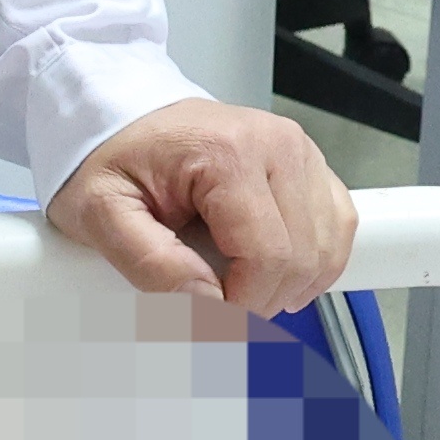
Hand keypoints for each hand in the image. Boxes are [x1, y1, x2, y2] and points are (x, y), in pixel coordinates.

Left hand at [50, 99, 359, 317]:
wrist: (120, 117)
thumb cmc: (111, 158)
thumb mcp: (101, 212)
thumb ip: (149, 262)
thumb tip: (207, 302)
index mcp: (228, 153)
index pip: (268, 256)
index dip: (245, 306)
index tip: (211, 322)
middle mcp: (276, 144)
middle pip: (302, 256)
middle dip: (264, 300)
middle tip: (221, 311)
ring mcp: (299, 150)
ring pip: (326, 245)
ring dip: (292, 285)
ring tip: (243, 290)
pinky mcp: (309, 161)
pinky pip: (337, 224)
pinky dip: (316, 260)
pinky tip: (279, 273)